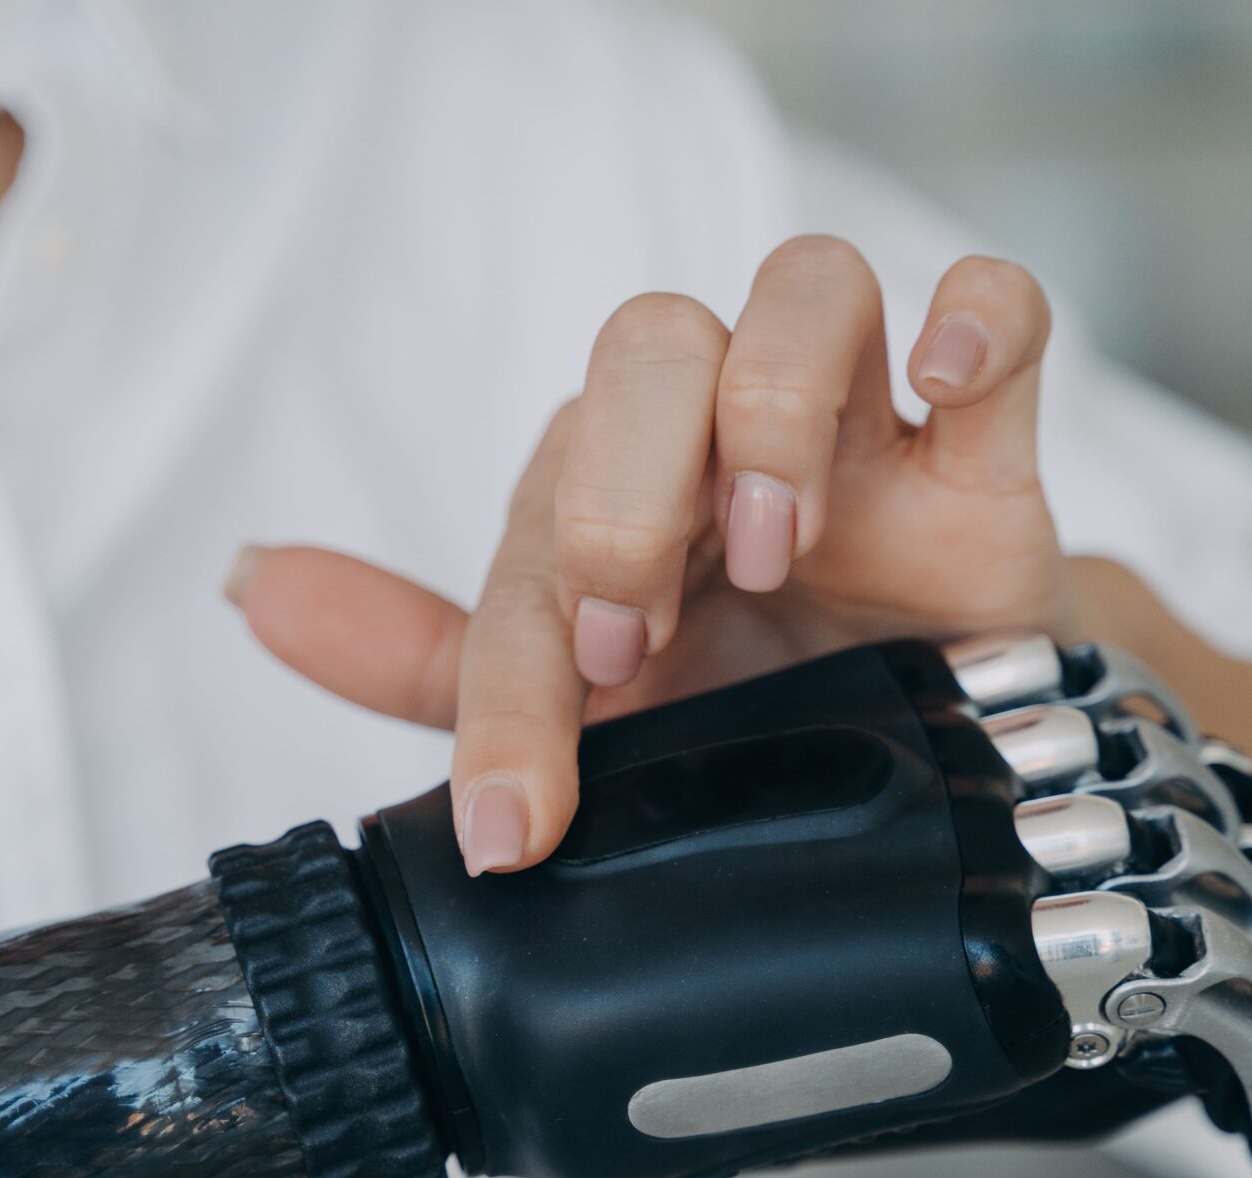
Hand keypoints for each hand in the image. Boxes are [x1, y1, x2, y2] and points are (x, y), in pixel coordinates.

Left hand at [231, 238, 1071, 873]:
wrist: (928, 762)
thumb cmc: (745, 703)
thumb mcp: (577, 706)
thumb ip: (424, 660)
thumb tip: (250, 585)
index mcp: (619, 484)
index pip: (543, 518)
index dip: (516, 676)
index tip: (521, 813)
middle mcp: (727, 430)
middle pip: (653, 342)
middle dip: (624, 491)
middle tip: (635, 634)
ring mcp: (864, 430)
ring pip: (806, 290)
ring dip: (773, 410)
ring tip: (774, 548)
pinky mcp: (989, 454)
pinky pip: (1001, 310)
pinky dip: (975, 320)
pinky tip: (942, 387)